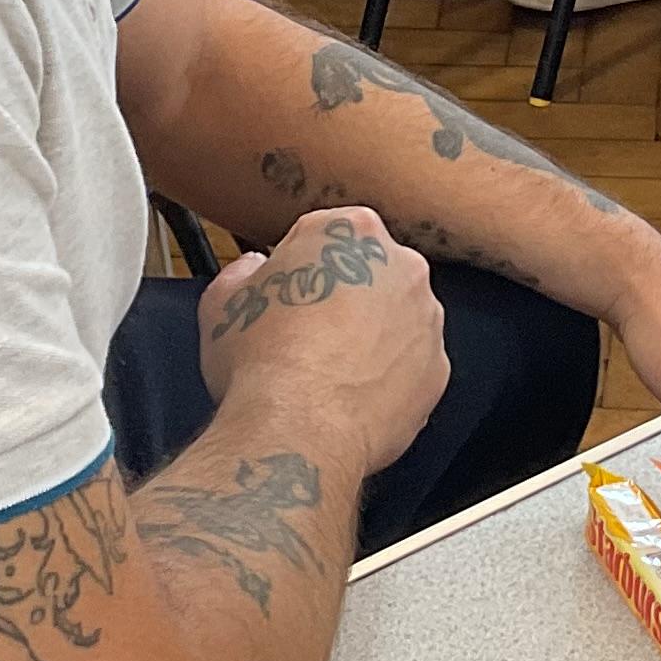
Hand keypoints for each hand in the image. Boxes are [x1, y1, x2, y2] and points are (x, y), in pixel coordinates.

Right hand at [200, 207, 447, 471]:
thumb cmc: (260, 362)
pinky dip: (389, 381)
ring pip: (397, 322)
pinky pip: (412, 368)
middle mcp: (401, 266)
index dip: (303, 269)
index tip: (288, 295)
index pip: (329, 236)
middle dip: (346, 301)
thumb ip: (244, 271)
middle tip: (307, 337)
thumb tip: (254, 270)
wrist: (299, 428)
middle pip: (372, 275)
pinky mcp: (438, 369)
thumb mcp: (222, 301)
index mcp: (349, 231)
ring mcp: (426, 319)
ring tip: (328, 375)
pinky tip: (351, 400)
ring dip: (371, 340)